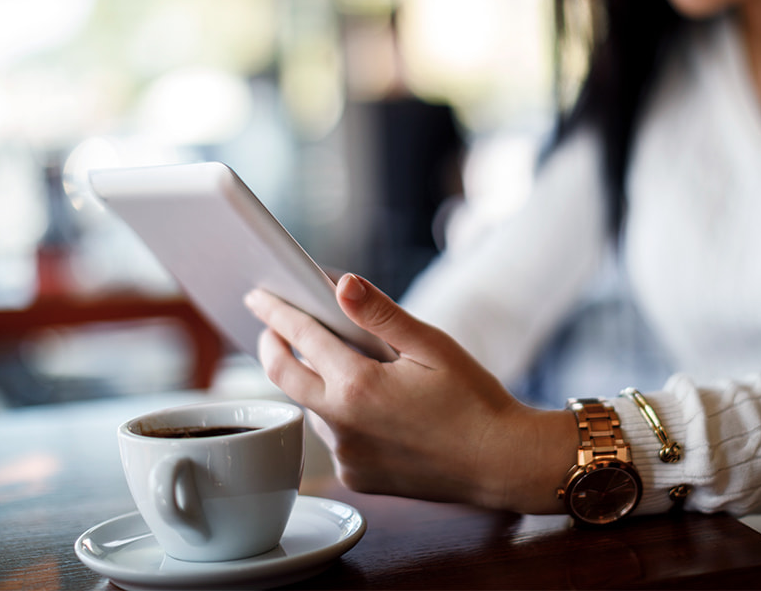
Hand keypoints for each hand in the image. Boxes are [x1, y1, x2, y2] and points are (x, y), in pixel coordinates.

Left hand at [244, 274, 575, 513]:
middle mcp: (343, 424)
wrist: (502, 463)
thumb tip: (340, 283)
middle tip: (269, 328)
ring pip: (310, 409)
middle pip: (282, 378)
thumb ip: (381, 315)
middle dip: (270, 347)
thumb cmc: (474, 400)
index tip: (258, 296)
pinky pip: (334, 439)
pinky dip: (337, 416)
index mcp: (358, 384)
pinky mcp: (358, 478)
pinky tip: (364, 405)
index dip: (276, 312)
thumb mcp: (432, 346)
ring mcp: (347, 456)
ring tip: (329, 362)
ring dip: (311, 383)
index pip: (300, 337)